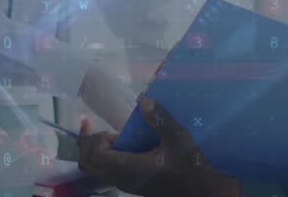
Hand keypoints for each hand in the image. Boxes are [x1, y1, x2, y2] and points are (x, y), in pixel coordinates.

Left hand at [77, 95, 239, 196]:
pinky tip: (117, 143)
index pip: (95, 155)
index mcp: (130, 168)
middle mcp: (122, 179)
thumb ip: (161, 119)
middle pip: (87, 163)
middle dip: (87, 143)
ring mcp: (124, 183)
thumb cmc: (190, 166)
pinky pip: (104, 172)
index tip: (109, 128)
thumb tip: (145, 100)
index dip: (93, 139)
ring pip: (94, 170)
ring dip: (93, 150)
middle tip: (92, 125)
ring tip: (105, 133)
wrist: (200, 190)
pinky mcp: (129, 184)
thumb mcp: (179, 139)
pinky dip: (102, 156)